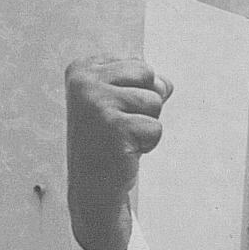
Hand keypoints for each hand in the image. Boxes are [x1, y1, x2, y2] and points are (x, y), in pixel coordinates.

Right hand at [64, 57, 171, 249]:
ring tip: (122, 138)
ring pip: (154, 101)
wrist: (93, 185)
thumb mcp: (122, 103)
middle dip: (146, 104)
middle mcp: (84, 81)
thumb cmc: (109, 140)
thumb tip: (166, 85)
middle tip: (122, 125)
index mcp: (82, 69)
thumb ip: (146, 85)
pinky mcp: (113, 125)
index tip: (114, 112)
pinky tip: (124, 150)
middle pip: (148, 75)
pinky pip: (156, 126)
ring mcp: (96, 101)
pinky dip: (148, 143)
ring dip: (147, 124)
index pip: (139, 64)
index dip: (137, 92)